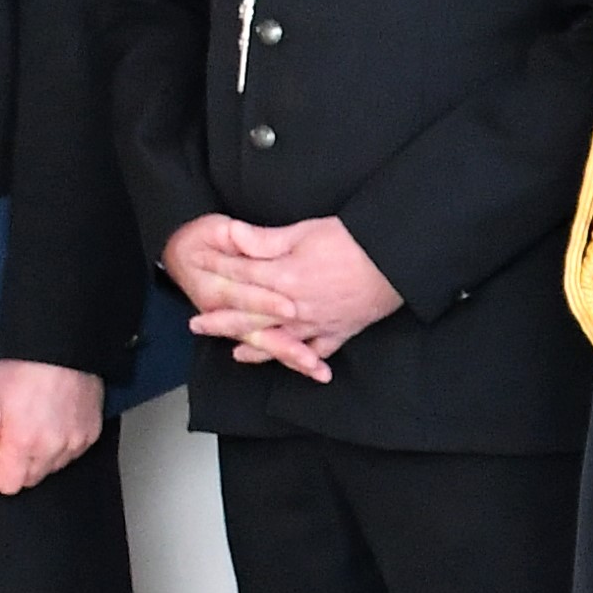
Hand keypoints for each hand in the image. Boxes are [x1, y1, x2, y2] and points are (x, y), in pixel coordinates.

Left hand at [0, 358, 108, 493]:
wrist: (63, 347)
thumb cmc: (24, 370)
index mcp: (23, 445)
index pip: (6, 485)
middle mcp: (52, 451)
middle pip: (30, 480)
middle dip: (18, 464)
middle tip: (14, 431)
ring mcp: (75, 444)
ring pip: (51, 468)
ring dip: (41, 455)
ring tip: (36, 423)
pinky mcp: (91, 435)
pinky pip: (71, 454)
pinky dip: (62, 445)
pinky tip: (55, 421)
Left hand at [179, 212, 404, 380]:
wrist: (397, 261)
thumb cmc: (354, 241)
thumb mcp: (306, 231)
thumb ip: (265, 239)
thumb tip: (232, 235)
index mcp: (283, 277)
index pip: (241, 274)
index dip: (217, 270)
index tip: (198, 268)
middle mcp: (293, 307)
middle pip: (248, 315)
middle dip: (220, 318)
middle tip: (196, 324)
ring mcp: (315, 324)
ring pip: (275, 340)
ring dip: (251, 345)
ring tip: (231, 351)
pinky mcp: (338, 332)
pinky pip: (313, 352)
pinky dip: (298, 360)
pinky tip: (286, 361)